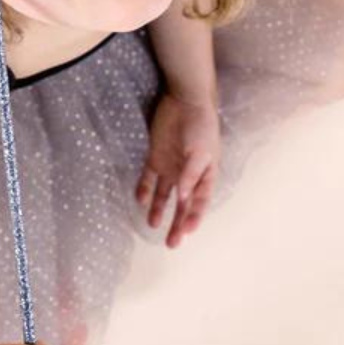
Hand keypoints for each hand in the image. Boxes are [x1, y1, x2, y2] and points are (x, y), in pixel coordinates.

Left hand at [136, 90, 220, 247]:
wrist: (185, 101)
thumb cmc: (201, 127)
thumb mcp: (201, 152)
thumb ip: (191, 175)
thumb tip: (183, 198)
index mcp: (204, 175)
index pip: (199, 202)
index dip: (195, 218)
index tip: (188, 232)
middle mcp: (187, 176)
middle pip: (182, 205)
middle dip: (177, 224)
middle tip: (171, 244)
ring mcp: (170, 167)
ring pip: (164, 194)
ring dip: (158, 209)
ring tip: (151, 225)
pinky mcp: (155, 157)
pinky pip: (148, 177)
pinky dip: (143, 188)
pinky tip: (138, 200)